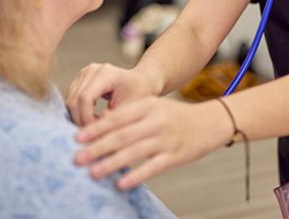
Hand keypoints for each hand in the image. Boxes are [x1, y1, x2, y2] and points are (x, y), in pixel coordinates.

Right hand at [66, 63, 160, 126]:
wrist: (142, 81)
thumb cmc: (140, 93)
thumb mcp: (130, 108)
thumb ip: (113, 119)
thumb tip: (94, 131)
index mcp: (106, 73)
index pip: (85, 98)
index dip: (86, 118)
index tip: (95, 133)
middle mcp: (92, 70)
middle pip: (74, 99)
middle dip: (80, 120)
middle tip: (92, 134)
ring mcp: (85, 72)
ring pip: (70, 100)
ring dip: (78, 117)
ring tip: (95, 127)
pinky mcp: (80, 78)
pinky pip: (72, 98)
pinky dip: (78, 112)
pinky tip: (91, 121)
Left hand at [74, 97, 229, 189]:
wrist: (211, 121)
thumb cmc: (176, 116)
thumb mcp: (154, 106)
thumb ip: (129, 115)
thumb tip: (98, 126)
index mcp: (148, 105)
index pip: (117, 117)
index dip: (96, 128)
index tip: (77, 138)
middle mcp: (156, 120)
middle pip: (122, 135)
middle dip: (97, 148)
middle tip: (77, 158)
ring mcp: (167, 138)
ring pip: (134, 152)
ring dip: (112, 163)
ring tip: (94, 173)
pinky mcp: (176, 155)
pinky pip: (153, 167)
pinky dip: (136, 175)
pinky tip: (121, 183)